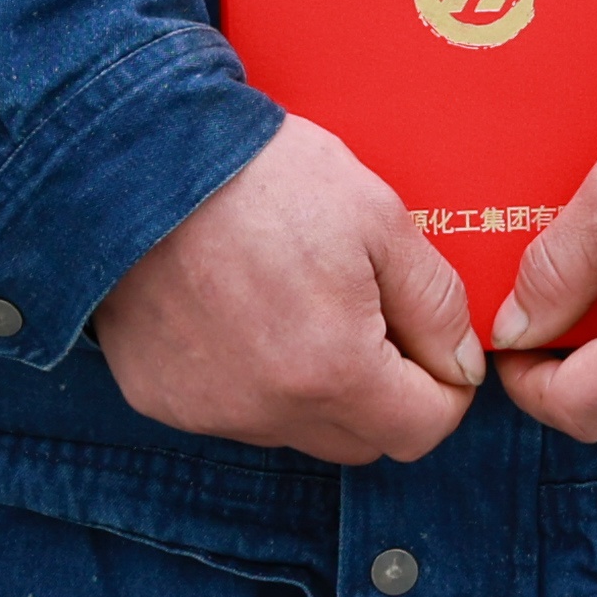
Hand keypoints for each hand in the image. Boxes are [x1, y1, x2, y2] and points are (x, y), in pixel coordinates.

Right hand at [90, 115, 486, 463]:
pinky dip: (250, 378)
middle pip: (359, 441)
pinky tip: (239, 311)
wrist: (136, 155)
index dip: (444, 390)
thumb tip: (460, 364)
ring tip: (296, 301)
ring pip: (295, 429)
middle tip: (370, 315)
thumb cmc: (260, 177)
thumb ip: (434, 302)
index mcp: (333, 372)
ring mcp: (208, 411)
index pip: (420, 430)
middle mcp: (268, 412)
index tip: (434, 347)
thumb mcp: (378, 217)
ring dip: (314, 388)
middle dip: (384, 393)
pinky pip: (232, 411)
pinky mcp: (161, 398)